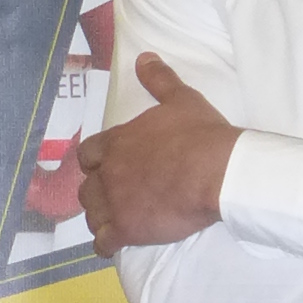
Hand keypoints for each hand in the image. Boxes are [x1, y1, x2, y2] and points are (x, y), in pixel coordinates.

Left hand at [75, 56, 237, 254]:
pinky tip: (114, 245)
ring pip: (91, 216)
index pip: (87, 154)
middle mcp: (108, 173)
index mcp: (116, 142)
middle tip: (116, 197)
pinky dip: (106, 245)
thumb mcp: (180, 98)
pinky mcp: (126, 230)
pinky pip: (102, 243)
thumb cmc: (199, 134)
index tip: (105, 166)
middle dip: (98, 192)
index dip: (95, 162)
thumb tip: (144, 57)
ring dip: (101, 218)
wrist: (216, 171)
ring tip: (116, 222)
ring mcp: (114, 204)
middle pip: (86, 188)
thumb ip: (158, 79)